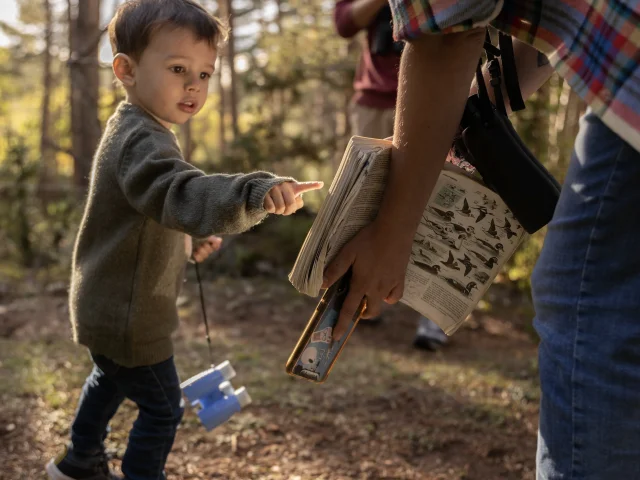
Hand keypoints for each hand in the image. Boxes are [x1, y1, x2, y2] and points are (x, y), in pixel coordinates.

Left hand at [192, 235, 222, 262]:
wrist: (180, 237)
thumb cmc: (192, 234)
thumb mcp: (203, 235)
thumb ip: (212, 238)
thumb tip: (220, 240)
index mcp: (204, 239)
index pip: (215, 245)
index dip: (215, 245)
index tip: (213, 243)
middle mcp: (201, 245)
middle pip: (210, 251)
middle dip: (207, 248)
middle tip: (202, 244)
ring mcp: (197, 251)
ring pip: (205, 256)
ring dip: (202, 252)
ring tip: (198, 248)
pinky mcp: (191, 256)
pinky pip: (199, 259)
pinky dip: (198, 256)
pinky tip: (195, 252)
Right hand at [264, 181, 323, 214]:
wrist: (265, 190)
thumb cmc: (282, 197)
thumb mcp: (291, 199)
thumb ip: (297, 204)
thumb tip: (294, 209)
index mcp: (295, 187)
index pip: (305, 186)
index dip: (313, 185)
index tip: (321, 184)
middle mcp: (285, 185)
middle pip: (291, 205)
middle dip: (287, 211)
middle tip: (284, 209)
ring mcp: (275, 188)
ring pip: (280, 208)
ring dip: (278, 211)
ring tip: (276, 206)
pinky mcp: (265, 191)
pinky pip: (271, 207)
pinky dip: (271, 210)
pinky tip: (270, 204)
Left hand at [322, 219, 412, 339]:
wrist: (394, 230)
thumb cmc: (368, 239)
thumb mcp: (348, 252)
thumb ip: (335, 269)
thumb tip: (322, 286)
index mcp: (361, 283)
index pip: (349, 309)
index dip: (342, 324)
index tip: (336, 337)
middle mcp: (377, 288)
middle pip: (370, 312)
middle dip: (361, 315)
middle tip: (356, 310)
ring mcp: (391, 284)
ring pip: (382, 304)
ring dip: (373, 304)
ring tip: (368, 296)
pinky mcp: (401, 278)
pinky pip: (395, 295)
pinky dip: (389, 296)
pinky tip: (385, 289)